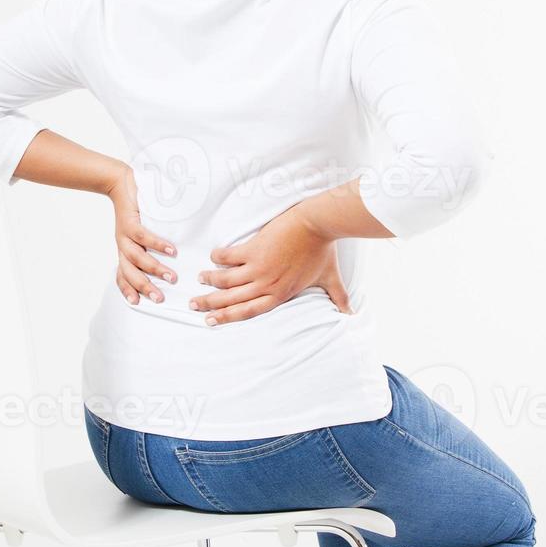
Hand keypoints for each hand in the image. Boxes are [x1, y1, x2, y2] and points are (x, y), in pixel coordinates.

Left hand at [108, 164, 176, 304]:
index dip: (127, 290)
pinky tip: (172, 251)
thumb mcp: (139, 230)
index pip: (122, 275)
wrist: (119, 183)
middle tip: (160, 298)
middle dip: (144, 287)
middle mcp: (123, 245)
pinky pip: (143, 237)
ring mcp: (124, 235)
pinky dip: (158, 245)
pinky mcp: (129, 222)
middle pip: (129, 273)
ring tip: (172, 277)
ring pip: (136, 258)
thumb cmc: (135, 208)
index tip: (138, 303)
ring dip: (154, 269)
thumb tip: (174, 256)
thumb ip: (148, 245)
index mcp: (124, 250)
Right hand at [190, 203, 351, 324]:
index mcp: (281, 294)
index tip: (212, 321)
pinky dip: (219, 257)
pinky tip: (213, 256)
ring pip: (226, 279)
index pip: (249, 311)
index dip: (228, 317)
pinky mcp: (253, 249)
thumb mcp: (330, 277)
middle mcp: (267, 284)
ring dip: (210, 280)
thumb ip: (338, 297)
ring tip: (199, 280)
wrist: (317, 224)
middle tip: (193, 306)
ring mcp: (258, 267)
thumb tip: (351, 313)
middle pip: (232, 299)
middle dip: (210, 304)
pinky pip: (229, 256)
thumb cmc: (323, 250)